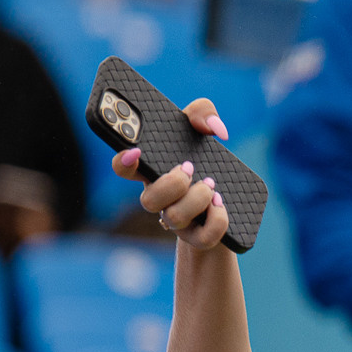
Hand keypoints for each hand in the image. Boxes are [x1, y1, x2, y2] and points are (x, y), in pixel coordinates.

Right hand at [113, 97, 229, 250]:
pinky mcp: (199, 238)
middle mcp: (160, 198)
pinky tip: (222, 204)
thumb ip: (203, 113)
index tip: (136, 151)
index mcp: (153, 170)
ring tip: (212, 186)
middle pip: (148, 200)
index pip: (124, 168)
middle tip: (190, 168)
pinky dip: (217, 219)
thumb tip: (215, 128)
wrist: (227, 201)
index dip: (123, 162)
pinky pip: (204, 237)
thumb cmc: (205, 160)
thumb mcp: (203, 129)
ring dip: (197, 198)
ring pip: (174, 218)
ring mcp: (177, 220)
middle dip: (171, 183)